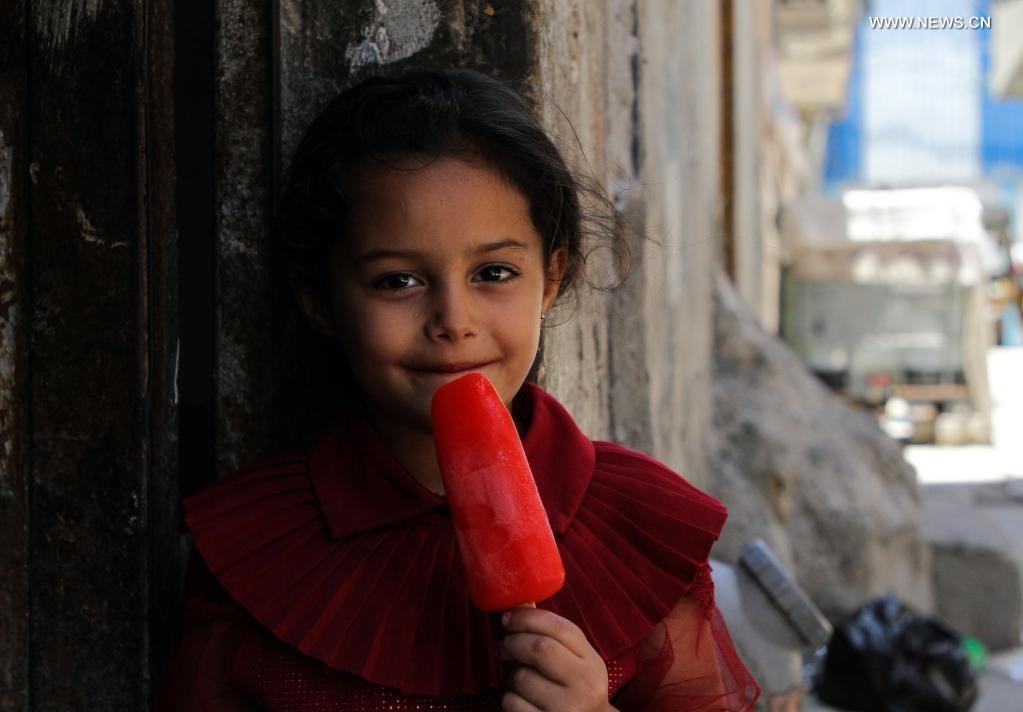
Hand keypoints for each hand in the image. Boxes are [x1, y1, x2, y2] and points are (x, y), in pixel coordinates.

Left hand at [498, 607, 616, 711]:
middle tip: (502, 646)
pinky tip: (521, 701)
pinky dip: (509, 698)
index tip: (508, 618)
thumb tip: (521, 606)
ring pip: (521, 677)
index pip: (560, 628)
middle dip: (512, 642)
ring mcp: (566, 710)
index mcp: (591, 663)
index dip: (527, 618)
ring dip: (510, 675)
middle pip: (539, 649)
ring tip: (518, 680)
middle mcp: (584, 686)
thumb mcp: (576, 663)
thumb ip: (553, 637)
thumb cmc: (575, 691)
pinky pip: (512, 703)